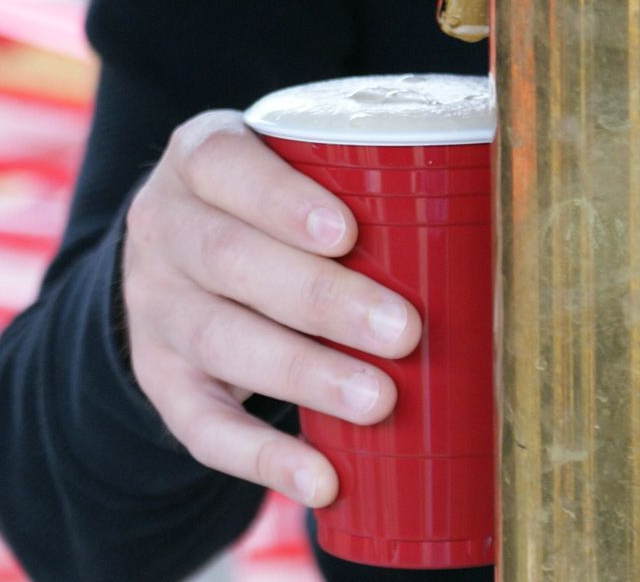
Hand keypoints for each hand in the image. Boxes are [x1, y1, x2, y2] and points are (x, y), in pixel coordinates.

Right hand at [121, 110, 421, 507]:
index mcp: (197, 158)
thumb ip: (355, 173)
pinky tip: (321, 480)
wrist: (178, 254)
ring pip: (219, 340)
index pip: (222, 166)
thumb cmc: (271, 202)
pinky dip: (263, 458)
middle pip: (229, 260)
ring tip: (379, 400)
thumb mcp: (288, 164)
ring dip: (304, 376)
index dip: (278, 199)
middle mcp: (165, 229)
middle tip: (403, 331)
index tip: (346, 232)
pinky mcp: (161, 379)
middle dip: (320, 298)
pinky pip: (201, 427)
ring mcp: (155, 308)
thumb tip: (484, 211)